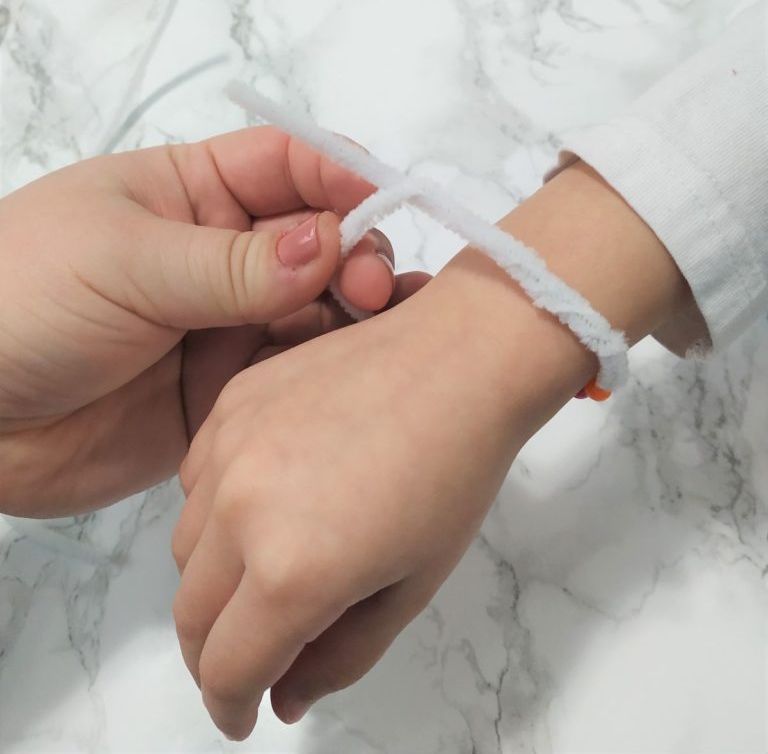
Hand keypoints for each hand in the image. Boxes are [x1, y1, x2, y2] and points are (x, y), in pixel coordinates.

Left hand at [0, 127, 426, 516]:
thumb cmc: (17, 301)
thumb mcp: (123, 262)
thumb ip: (232, 264)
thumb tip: (331, 243)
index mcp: (190, 192)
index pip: (290, 165)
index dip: (343, 177)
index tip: (386, 204)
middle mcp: (219, 255)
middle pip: (317, 240)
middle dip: (353, 254)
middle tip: (367, 288)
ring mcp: (223, 326)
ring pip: (315, 311)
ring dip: (350, 317)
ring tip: (370, 334)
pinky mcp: (224, 393)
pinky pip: (290, 378)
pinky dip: (324, 376)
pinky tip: (345, 380)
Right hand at [171, 159, 691, 740]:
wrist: (459, 360)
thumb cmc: (454, 473)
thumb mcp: (410, 587)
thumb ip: (339, 657)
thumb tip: (283, 696)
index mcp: (294, 569)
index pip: (227, 667)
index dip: (231, 705)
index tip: (244, 714)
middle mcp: (243, 509)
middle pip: (191, 615)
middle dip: (215, 654)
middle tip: (250, 659)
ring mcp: (229, 447)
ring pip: (185, 546)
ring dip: (213, 579)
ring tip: (270, 570)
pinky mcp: (231, 402)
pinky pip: (195, 477)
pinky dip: (214, 508)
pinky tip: (265, 500)